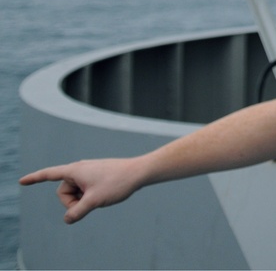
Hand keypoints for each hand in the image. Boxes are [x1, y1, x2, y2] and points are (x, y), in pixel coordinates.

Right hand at [20, 158, 144, 223]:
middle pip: (64, 193)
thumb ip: (77, 212)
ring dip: (84, 200)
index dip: (35, 179)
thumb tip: (68, 219)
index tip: (22, 181)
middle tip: (92, 201)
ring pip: (76, 194)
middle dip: (73, 202)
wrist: (139, 173)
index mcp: (75, 170)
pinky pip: (85, 192)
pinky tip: (105, 194)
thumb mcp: (94, 201)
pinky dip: (91, 198)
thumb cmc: (117, 183)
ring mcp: (88, 173)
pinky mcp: (96, 177)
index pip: (49, 175)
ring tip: (102, 195)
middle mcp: (79, 169)